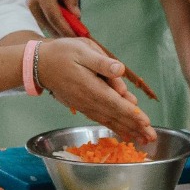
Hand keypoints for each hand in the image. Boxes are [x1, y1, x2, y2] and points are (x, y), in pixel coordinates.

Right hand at [23, 0, 78, 37]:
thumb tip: (78, 15)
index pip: (56, 17)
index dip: (68, 29)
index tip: (80, 37)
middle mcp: (32, 6)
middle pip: (52, 26)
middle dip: (67, 33)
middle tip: (80, 34)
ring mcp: (25, 13)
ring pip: (48, 28)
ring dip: (60, 30)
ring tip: (70, 24)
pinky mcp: (23, 17)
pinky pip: (42, 25)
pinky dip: (52, 27)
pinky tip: (58, 22)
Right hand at [37, 37, 156, 140]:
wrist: (39, 64)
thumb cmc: (62, 53)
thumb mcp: (82, 50)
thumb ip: (101, 62)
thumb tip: (119, 70)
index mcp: (91, 86)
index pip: (115, 103)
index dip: (132, 113)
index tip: (146, 123)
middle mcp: (88, 100)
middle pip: (115, 116)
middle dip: (134, 127)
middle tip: (151, 138)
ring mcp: (84, 105)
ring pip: (108, 120)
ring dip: (126, 130)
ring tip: (141, 139)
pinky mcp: (81, 106)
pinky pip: (100, 119)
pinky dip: (113, 127)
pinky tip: (122, 131)